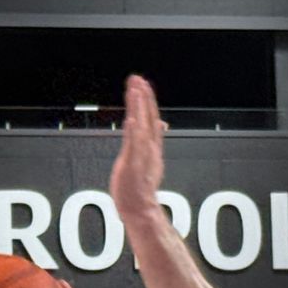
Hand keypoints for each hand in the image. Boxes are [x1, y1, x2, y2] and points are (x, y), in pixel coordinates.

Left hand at [109, 76, 166, 227]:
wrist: (140, 209)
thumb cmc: (138, 190)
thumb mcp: (146, 161)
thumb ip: (149, 142)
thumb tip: (155, 124)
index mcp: (151, 147)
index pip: (151, 118)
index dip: (147, 101)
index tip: (142, 84)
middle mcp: (148, 148)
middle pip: (148, 117)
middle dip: (143, 97)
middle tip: (138, 79)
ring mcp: (142, 155)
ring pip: (141, 126)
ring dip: (139, 107)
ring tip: (136, 89)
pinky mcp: (133, 164)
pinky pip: (134, 145)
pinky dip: (134, 131)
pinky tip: (132, 118)